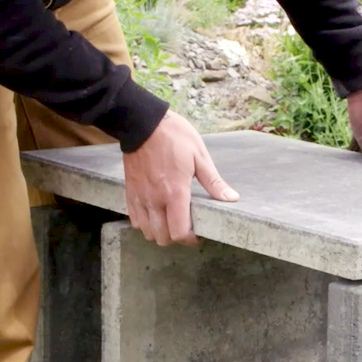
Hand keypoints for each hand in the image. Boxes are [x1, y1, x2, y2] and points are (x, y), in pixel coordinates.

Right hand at [121, 112, 238, 245]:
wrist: (142, 123)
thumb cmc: (174, 136)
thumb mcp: (199, 156)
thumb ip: (213, 182)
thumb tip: (231, 198)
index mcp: (175, 192)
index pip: (179, 232)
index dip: (190, 239)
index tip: (198, 233)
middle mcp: (155, 199)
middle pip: (162, 237)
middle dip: (175, 237)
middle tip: (185, 227)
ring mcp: (140, 197)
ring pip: (146, 231)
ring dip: (159, 232)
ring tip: (170, 221)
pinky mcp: (130, 192)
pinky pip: (134, 219)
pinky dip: (144, 223)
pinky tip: (155, 213)